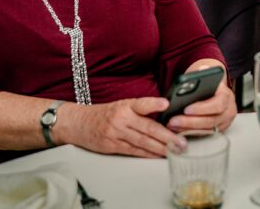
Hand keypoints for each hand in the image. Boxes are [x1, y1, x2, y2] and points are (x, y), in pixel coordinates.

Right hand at [58, 97, 181, 157]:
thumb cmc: (105, 113)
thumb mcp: (122, 105)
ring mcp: (116, 133)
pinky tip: (158, 156)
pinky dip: (148, 154)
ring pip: (142, 142)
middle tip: (181, 142)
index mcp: (125, 105)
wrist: (78, 123)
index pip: (141, 104)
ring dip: (161, 148)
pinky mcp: (112, 146)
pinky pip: (133, 151)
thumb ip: (140, 110)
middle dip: (167, 136)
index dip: (154, 104)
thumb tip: (165, 115)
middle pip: (147, 128)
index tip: (166, 104)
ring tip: (175, 151)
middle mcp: (121, 119)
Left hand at [166, 76, 236, 133]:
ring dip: (187, 129)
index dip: (202, 108)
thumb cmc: (208, 86)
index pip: (218, 104)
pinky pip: (203, 135)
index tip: (186, 108)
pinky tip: (176, 130)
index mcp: (227, 96)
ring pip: (206, 130)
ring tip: (171, 125)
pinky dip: (189, 133)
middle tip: (173, 120)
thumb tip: (202, 70)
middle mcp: (229, 111)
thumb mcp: (207, 77)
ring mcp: (224, 123)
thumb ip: (203, 74)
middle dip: (190, 121)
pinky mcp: (217, 131)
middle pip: (211, 120)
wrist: (215, 93)